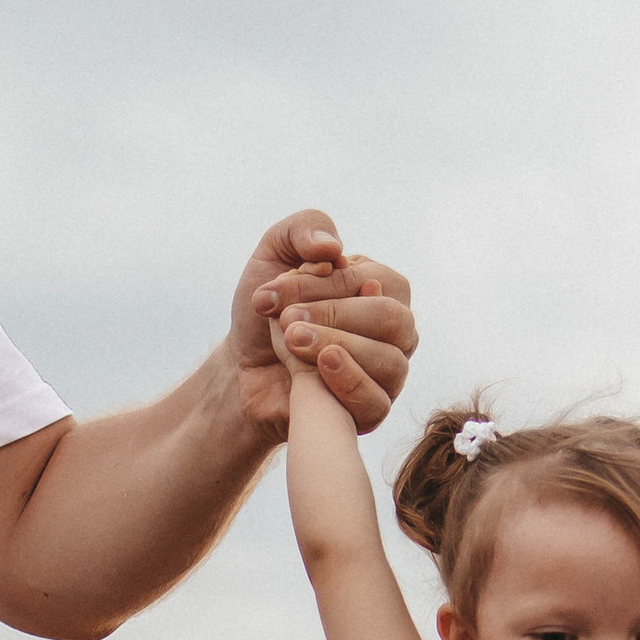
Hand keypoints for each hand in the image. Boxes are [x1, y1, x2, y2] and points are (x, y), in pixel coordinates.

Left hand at [233, 211, 416, 439]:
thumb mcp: (274, 255)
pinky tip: (317, 368)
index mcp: (383, 287)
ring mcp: (389, 372)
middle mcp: (396, 330)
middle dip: (334, 316)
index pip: (374, 280)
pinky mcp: (372, 410)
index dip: (322, 284)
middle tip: (288, 320)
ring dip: (336, 347)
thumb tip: (334, 248)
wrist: (243, 367)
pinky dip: (346, 384)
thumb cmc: (268, 310)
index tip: (271, 292)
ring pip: (389, 362)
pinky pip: (377, 403)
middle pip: (392, 320)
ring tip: (293, 340)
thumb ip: (304, 229)